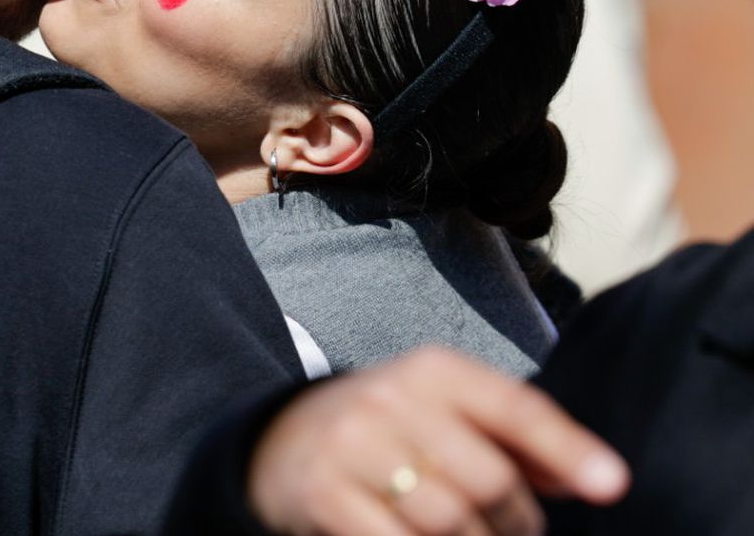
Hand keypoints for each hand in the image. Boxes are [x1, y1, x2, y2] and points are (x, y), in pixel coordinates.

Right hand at [247, 347, 627, 534]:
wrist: (278, 441)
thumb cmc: (383, 430)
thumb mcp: (441, 409)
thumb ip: (513, 435)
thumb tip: (594, 477)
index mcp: (429, 370)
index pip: (513, 406)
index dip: (567, 447)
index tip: (611, 485)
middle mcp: (389, 399)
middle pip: (489, 479)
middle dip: (516, 521)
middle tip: (510, 531)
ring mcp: (352, 449)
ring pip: (451, 521)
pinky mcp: (324, 496)